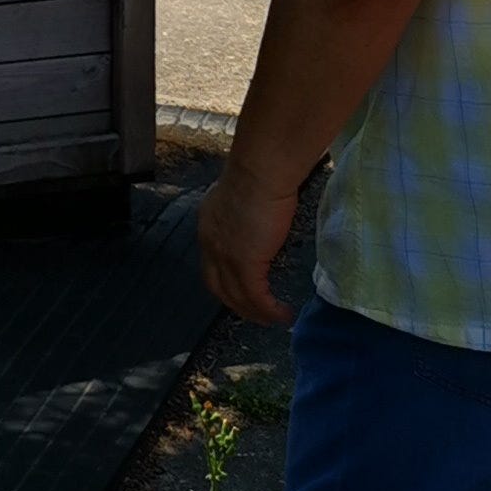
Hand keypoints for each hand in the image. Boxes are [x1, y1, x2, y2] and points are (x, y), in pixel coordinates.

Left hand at [198, 157, 297, 323]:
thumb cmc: (259, 174)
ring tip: (274, 319)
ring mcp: (224, 256)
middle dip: (236, 304)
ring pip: (236, 297)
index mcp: (208, 226)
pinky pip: (256, 297)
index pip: (211, 264)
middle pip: (218, 286)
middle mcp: (210, 244)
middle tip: (257, 313)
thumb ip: (244, 215)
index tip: (243, 290)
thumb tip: (260, 223)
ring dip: (255, 313)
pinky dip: (268, 310)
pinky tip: (283, 315)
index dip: (225, 281)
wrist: (260, 171)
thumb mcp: (243, 198)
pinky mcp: (244, 263)